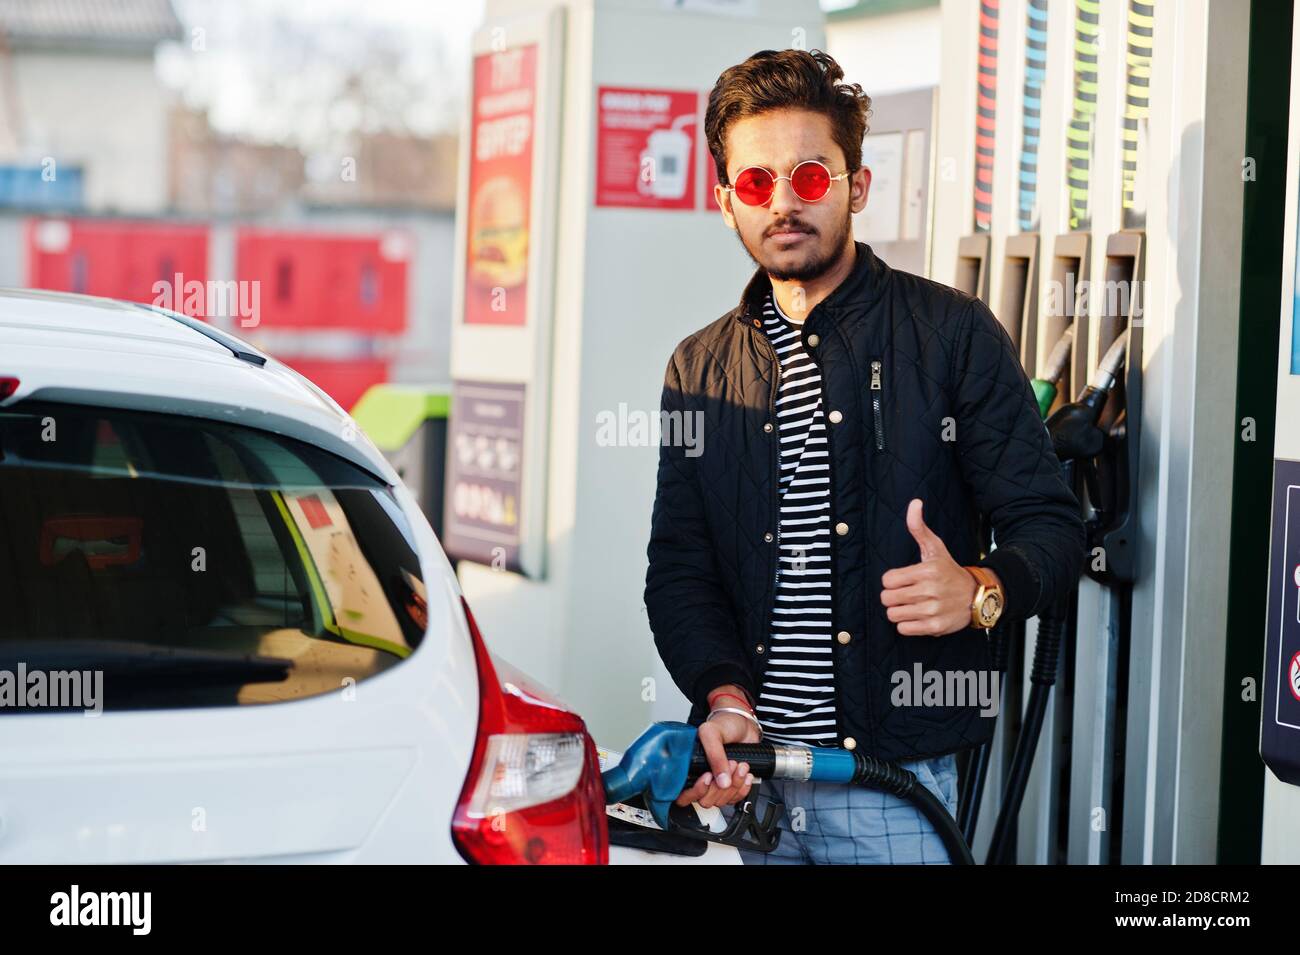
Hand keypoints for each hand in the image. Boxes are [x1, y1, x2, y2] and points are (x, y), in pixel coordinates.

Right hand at [675, 707, 759, 808]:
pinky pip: (736, 798)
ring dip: (734, 784)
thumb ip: (714, 755)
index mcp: (690, 767)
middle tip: (729, 764)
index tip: (708, 776)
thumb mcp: (713, 733)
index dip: (697, 791)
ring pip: (722, 801)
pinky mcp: (732, 785)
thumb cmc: (725, 724)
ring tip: (740, 765)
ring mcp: (718, 783)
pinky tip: (745, 774)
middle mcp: (702, 778)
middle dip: (720, 786)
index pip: (684, 795)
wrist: (744, 723)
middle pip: (706, 800)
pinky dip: (743, 788)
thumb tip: (722, 781)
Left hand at [880, 498, 979, 635]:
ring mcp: (933, 610)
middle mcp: (930, 590)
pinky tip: (918, 616)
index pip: (887, 580)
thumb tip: (915, 503)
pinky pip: (904, 629)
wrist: (978, 596)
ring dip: (899, 612)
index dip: (892, 581)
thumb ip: (919, 527)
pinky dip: (907, 625)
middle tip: (905, 594)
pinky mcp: (935, 626)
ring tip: (911, 605)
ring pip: (893, 615)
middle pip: (887, 598)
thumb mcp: (936, 548)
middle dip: (893, 597)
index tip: (903, 580)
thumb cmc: (950, 571)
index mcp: (927, 570)